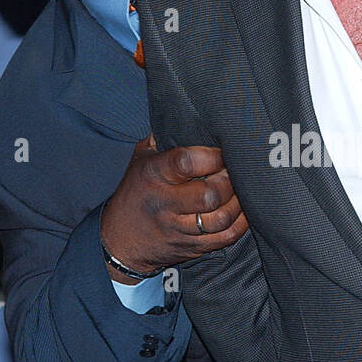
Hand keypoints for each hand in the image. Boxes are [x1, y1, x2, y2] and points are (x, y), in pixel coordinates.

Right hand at [101, 138, 248, 281]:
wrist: (118, 240)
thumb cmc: (136, 190)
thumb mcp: (141, 157)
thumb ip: (164, 136)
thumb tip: (192, 113)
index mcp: (152, 175)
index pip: (186, 162)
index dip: (212, 156)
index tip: (222, 152)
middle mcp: (164, 204)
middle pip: (209, 194)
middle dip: (229, 181)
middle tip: (237, 172)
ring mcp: (178, 229)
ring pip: (220, 219)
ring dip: (238, 203)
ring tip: (242, 191)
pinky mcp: (190, 248)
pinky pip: (225, 238)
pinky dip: (240, 224)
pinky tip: (243, 211)